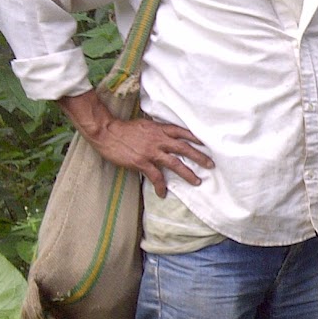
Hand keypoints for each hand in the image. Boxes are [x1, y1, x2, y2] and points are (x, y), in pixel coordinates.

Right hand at [93, 116, 214, 196]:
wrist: (106, 132)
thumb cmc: (125, 128)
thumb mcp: (146, 125)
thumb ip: (158, 130)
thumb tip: (168, 136)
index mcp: (160, 129)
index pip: (183, 132)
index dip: (196, 138)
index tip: (208, 143)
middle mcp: (159, 140)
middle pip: (185, 148)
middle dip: (200, 157)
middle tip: (211, 165)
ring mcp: (151, 151)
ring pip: (175, 163)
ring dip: (188, 173)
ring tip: (197, 181)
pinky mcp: (141, 162)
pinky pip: (155, 176)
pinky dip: (160, 186)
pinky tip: (163, 193)